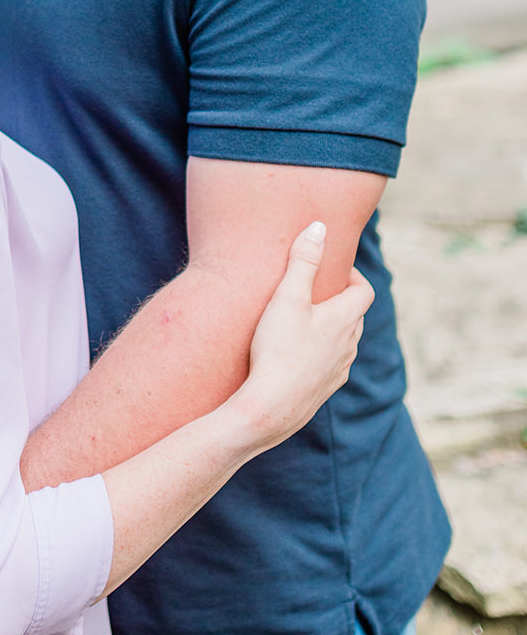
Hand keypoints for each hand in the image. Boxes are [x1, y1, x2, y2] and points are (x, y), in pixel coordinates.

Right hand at [234, 221, 373, 453]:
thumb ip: (303, 261)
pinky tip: (299, 354)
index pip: (364, 291)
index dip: (354, 276)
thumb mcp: (287, 298)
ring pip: (346, 341)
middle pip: (356, 315)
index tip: (333, 268)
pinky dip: (324, 352)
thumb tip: (319, 226)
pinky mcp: (324, 390)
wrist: (270, 408)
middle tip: (317, 289)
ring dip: (334, 327)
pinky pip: (332, 364)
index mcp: (344, 319)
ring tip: (307, 320)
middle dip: (342, 299)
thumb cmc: (277, 349)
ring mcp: (338, 370)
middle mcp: (349, 345)